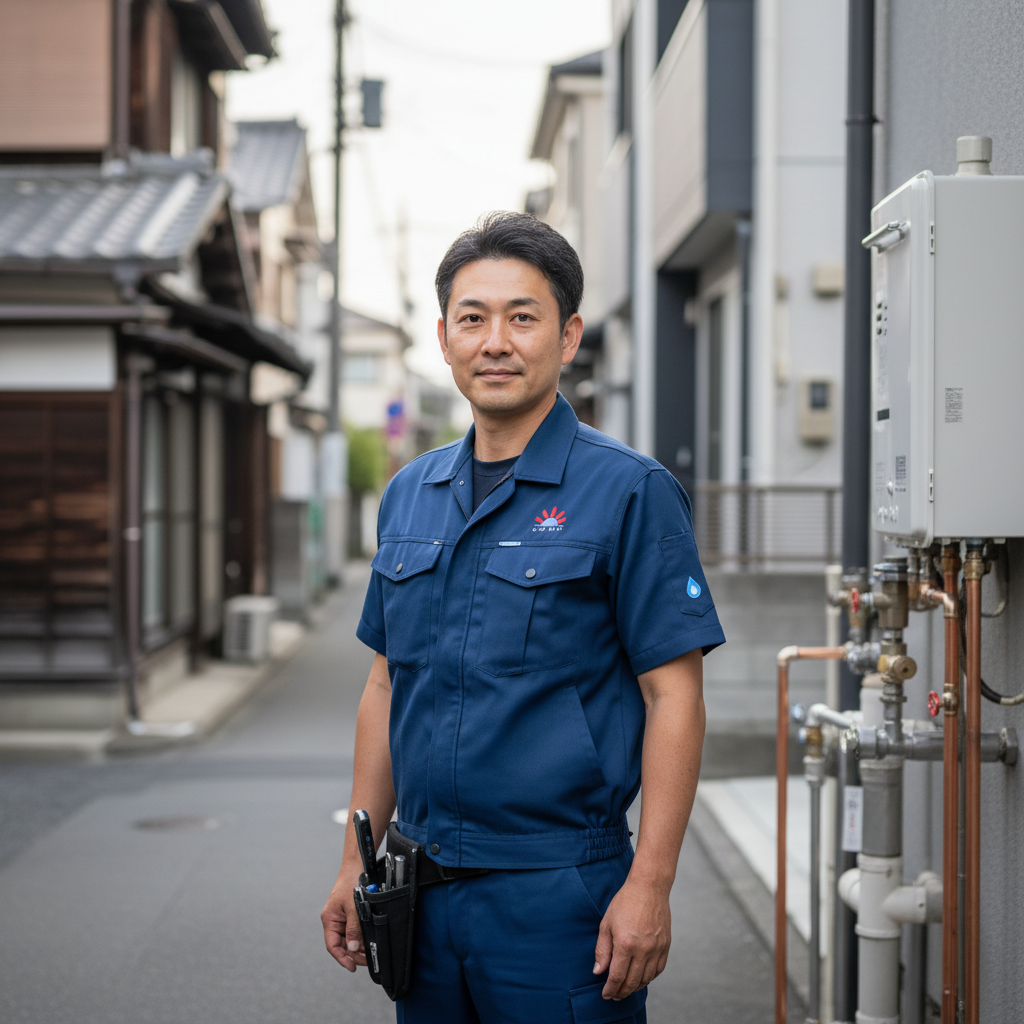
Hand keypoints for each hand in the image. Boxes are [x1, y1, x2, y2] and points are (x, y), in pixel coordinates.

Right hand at [321, 866, 366, 971]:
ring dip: (359, 947)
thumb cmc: (350, 882)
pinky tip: (369, 942)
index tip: (352, 967)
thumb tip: (353, 948)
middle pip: (342, 945)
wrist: (357, 866)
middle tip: (366, 961)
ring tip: (370, 953)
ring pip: (350, 939)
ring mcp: (343, 919)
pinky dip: (361, 938)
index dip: (342, 958)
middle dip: (353, 954)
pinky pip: (355, 931)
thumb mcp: (353, 907)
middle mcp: (335, 921)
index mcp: (330, 920)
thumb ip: (353, 928)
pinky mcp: (350, 915)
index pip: (333, 945)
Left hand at [593, 875, 671, 999]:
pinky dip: (649, 978)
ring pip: (646, 978)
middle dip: (621, 992)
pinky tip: (641, 978)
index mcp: (625, 944)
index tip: (606, 995)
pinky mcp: (665, 946)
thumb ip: (602, 950)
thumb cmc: (625, 902)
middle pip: (632, 981)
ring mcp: (656, 948)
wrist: (649, 887)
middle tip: (615, 996)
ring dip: (635, 987)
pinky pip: (658, 970)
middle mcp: (642, 949)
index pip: (617, 976)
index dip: (610, 989)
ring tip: (626, 988)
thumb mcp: (607, 924)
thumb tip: (598, 972)